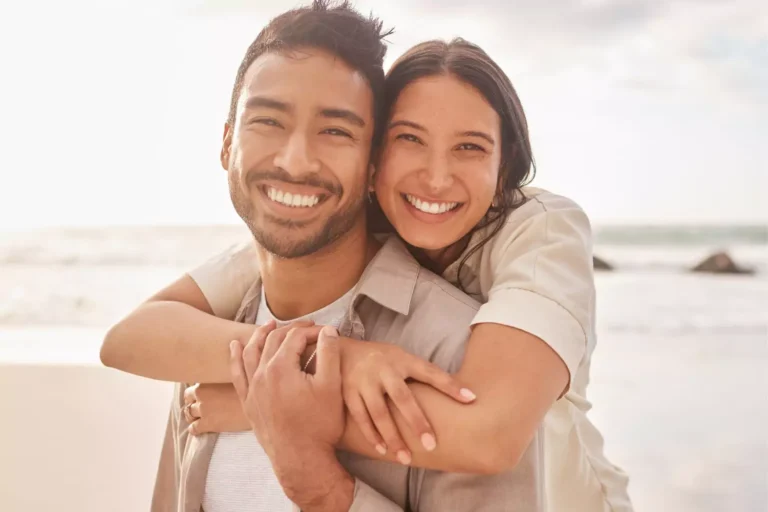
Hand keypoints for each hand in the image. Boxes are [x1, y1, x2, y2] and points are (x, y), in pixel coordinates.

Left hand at [182, 383, 249, 434]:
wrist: (258, 405)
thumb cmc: (251, 389)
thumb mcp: (235, 377)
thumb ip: (224, 378)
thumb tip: (222, 378)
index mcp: (208, 380)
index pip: (194, 385)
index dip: (199, 390)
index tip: (206, 393)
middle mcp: (201, 393)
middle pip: (188, 398)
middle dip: (193, 402)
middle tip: (202, 405)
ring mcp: (202, 409)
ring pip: (189, 414)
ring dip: (193, 415)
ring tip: (201, 417)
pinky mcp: (207, 424)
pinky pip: (193, 428)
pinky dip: (194, 429)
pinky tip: (200, 429)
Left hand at [230, 324, 353, 509]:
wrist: (301, 460)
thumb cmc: (319, 424)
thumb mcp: (331, 386)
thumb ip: (329, 353)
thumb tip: (327, 330)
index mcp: (281, 368)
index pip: (295, 337)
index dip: (312, 330)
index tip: (326, 332)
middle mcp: (261, 375)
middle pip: (273, 341)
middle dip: (291, 329)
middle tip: (307, 327)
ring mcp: (252, 390)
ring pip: (251, 353)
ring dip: (261, 335)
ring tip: (270, 325)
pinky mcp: (248, 403)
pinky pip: (237, 374)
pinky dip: (235, 357)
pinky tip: (235, 346)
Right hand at [340, 340, 475, 464]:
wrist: (340, 351)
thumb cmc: (381, 359)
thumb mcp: (402, 358)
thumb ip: (424, 374)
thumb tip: (460, 393)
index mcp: (402, 359)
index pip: (430, 372)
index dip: (450, 385)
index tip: (470, 399)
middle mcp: (383, 369)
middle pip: (402, 397)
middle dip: (416, 422)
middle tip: (431, 445)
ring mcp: (363, 381)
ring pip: (379, 412)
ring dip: (393, 437)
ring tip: (405, 458)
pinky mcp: (347, 393)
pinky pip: (360, 417)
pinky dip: (371, 434)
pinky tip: (382, 449)